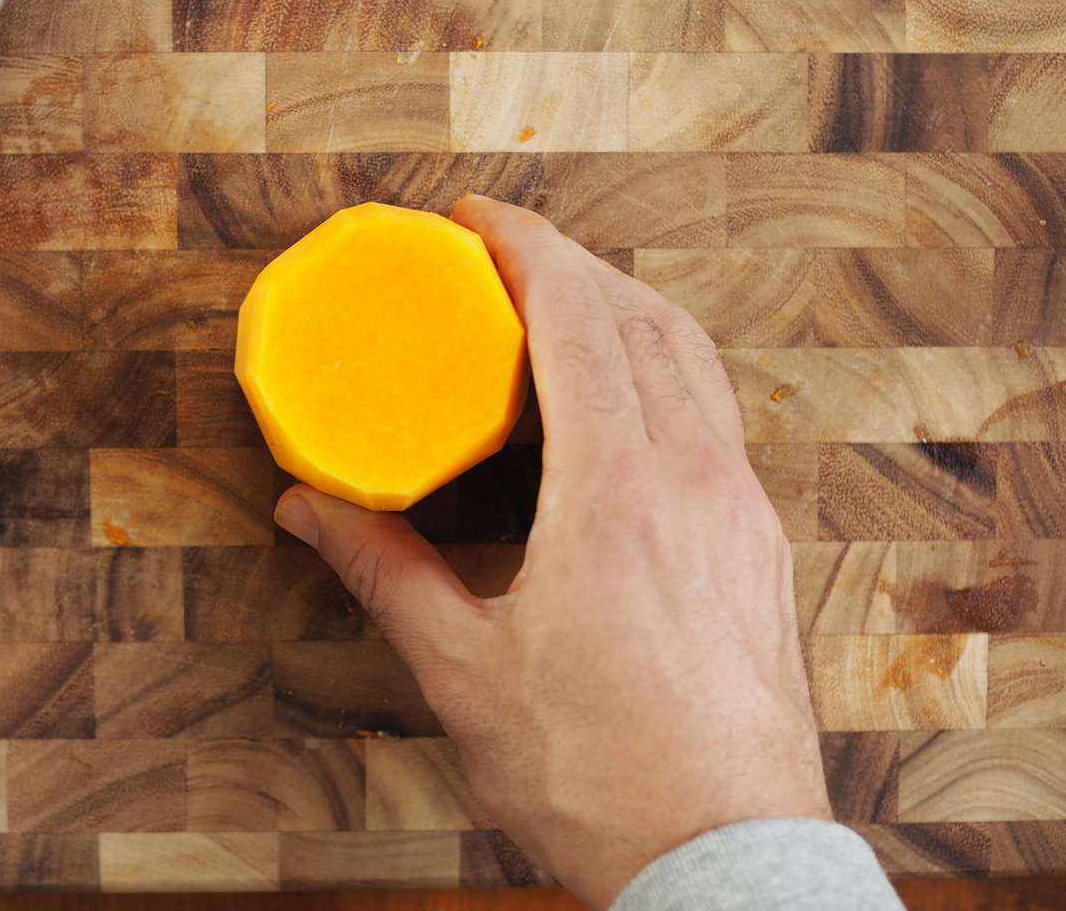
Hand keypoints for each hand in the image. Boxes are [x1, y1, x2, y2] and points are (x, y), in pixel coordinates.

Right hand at [272, 198, 829, 906]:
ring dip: (621, 310)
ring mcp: (738, 506)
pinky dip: (658, 371)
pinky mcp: (755, 541)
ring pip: (691, 359)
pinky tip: (615, 406)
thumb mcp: (464, 669)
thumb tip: (310, 509)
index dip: (527, 247)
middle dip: (569, 263)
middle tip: (500, 254)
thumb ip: (385, 572)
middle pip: (642, 316)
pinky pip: (712, 413)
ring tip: (555, 309)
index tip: (477, 218)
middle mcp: (693, 478)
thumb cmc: (598, 773)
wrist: (724, 856)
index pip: (581, 317)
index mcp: (617, 493)